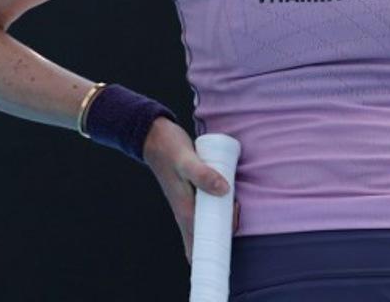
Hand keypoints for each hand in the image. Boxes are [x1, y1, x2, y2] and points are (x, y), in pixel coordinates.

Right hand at [141, 117, 240, 263]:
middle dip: (224, 234)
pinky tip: (229, 199)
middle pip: (206, 237)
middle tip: (236, 210)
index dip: (214, 251)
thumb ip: (203, 174)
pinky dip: (218, 209)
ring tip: (234, 203)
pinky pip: (207, 208)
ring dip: (222, 220)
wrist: (153, 137)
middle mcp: (186, 212)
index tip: (230, 243)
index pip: (199, 245)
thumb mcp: (186, 160)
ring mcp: (188, 203)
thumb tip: (224, 190)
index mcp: (184, 211)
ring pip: (207, 223)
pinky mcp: (192, 193)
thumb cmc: (168, 149)